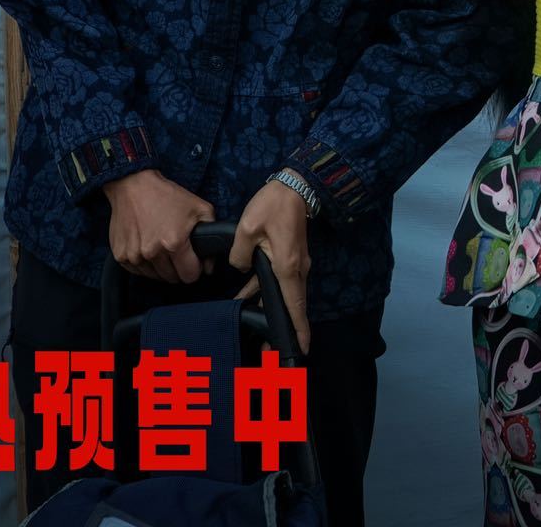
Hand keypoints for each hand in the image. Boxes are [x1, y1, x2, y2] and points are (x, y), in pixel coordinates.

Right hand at [104, 169, 215, 283]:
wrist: (133, 185)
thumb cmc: (168, 196)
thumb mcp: (200, 208)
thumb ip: (212, 236)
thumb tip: (209, 267)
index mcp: (174, 243)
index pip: (189, 276)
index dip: (195, 269)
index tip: (193, 260)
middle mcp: (152, 253)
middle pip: (172, 278)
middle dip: (179, 268)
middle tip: (178, 251)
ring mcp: (134, 256)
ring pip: (155, 277)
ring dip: (161, 267)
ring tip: (162, 246)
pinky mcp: (121, 255)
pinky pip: (138, 271)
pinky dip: (145, 264)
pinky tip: (148, 246)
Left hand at [230, 179, 312, 355]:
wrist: (295, 187)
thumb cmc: (272, 206)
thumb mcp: (247, 229)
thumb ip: (239, 256)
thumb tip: (240, 268)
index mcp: (286, 266)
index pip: (293, 305)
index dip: (297, 329)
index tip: (300, 351)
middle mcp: (296, 270)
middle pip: (293, 306)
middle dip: (285, 329)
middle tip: (273, 353)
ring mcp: (296, 264)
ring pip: (285, 295)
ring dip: (272, 310)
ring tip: (259, 330)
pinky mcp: (292, 258)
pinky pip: (280, 282)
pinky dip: (266, 292)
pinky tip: (245, 297)